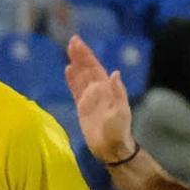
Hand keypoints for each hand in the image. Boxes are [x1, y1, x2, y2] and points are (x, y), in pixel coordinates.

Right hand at [65, 36, 134, 162]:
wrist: (111, 149)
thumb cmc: (119, 132)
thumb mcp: (121, 112)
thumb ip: (118, 93)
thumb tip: (114, 73)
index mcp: (107, 90)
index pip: (95, 67)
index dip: (87, 55)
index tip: (78, 42)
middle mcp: (98, 91)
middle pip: (87, 68)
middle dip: (80, 54)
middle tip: (72, 40)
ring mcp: (90, 98)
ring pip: (81, 76)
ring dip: (76, 63)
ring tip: (69, 50)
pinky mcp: (83, 107)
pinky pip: (76, 89)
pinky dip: (72, 79)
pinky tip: (68, 69)